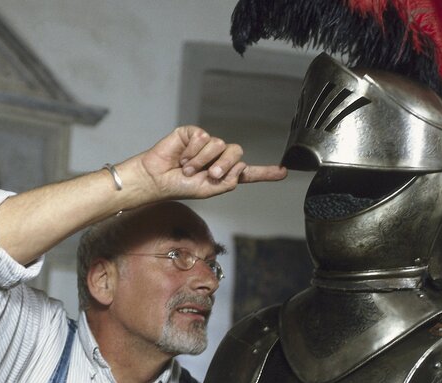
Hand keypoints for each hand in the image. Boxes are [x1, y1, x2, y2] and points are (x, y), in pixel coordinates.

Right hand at [131, 125, 286, 199]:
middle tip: (209, 174)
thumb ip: (228, 182)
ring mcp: (206, 145)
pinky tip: (182, 156)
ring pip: (219, 144)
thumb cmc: (178, 186)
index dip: (266, 173)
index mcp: (223, 174)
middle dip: (224, 165)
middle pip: (236, 152)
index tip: (283, 172)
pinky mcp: (193, 134)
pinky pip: (203, 137)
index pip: (248, 173)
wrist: (157, 178)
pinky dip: (193, 150)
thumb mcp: (208, 190)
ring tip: (187, 168)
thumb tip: (243, 167)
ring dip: (203, 160)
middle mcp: (218, 158)